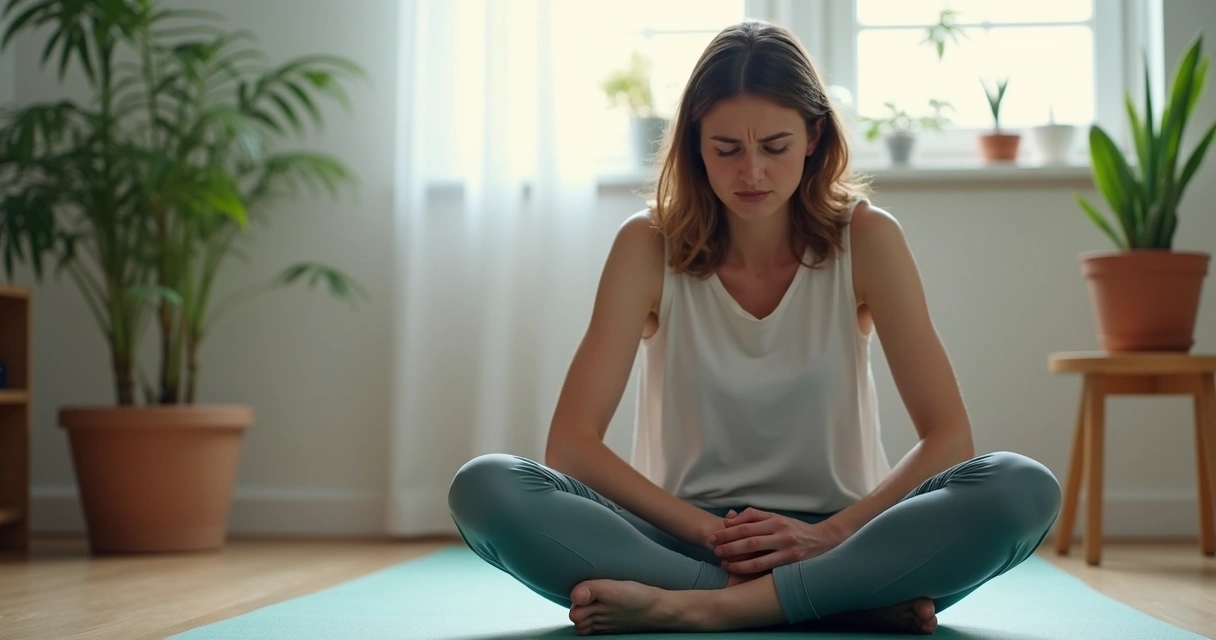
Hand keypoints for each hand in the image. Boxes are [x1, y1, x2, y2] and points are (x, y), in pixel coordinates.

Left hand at [708, 507, 846, 573]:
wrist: (824, 541)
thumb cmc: (795, 529)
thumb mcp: (777, 518)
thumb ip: (754, 517)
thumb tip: (729, 519)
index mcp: (776, 520)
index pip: (747, 524)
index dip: (729, 530)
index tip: (714, 535)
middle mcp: (782, 533)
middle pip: (749, 538)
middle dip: (729, 544)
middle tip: (713, 548)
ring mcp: (787, 549)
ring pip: (757, 555)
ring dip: (737, 560)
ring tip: (722, 562)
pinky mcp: (792, 563)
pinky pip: (767, 567)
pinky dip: (750, 569)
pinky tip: (738, 571)